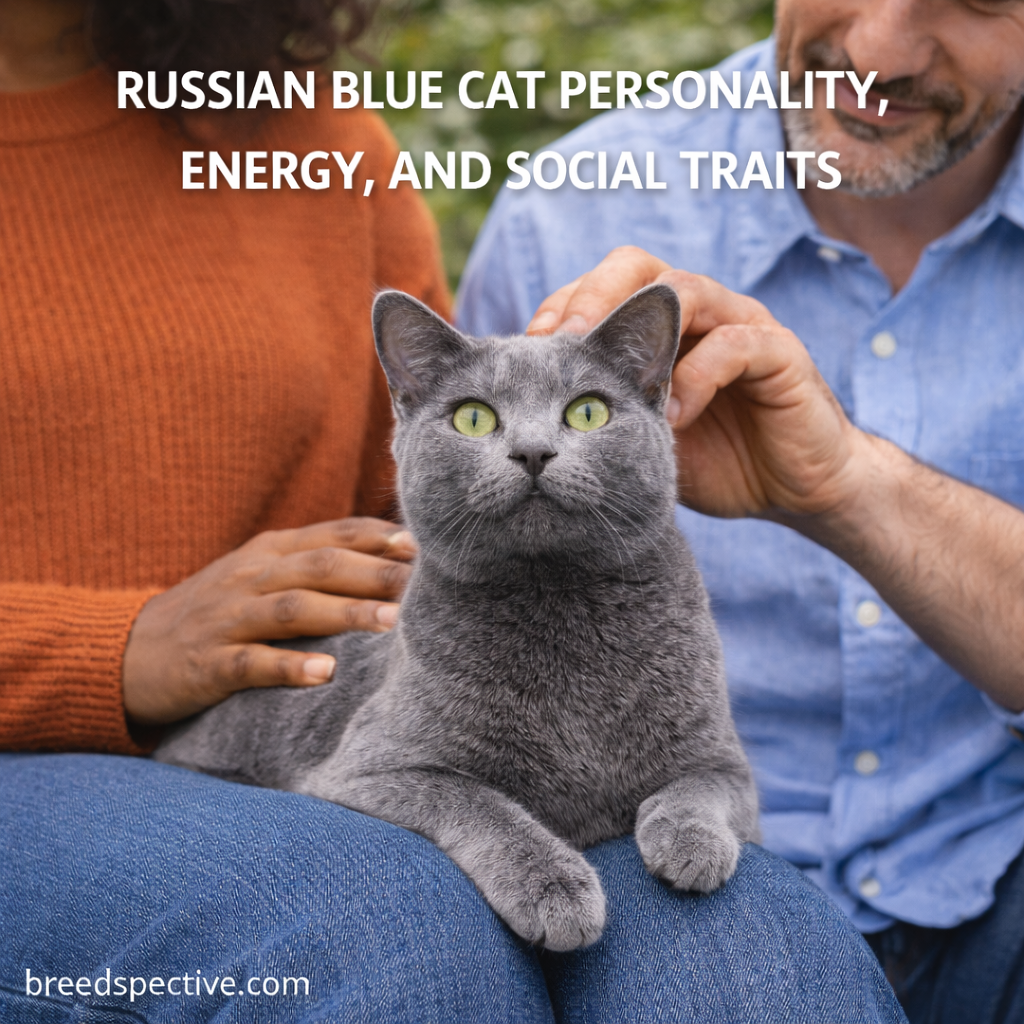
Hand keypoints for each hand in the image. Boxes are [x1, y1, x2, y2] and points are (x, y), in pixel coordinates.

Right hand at [123, 517, 415, 726]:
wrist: (128, 650)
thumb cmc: (217, 611)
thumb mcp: (260, 574)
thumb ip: (315, 564)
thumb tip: (392, 562)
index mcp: (269, 551)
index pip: (333, 534)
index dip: (378, 537)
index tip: (422, 546)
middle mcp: (252, 576)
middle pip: (322, 566)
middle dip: (375, 572)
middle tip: (423, 584)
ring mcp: (228, 618)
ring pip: (293, 609)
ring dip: (345, 613)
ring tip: (391, 622)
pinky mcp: (209, 664)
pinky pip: (253, 663)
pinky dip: (290, 667)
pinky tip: (326, 675)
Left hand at [529, 246, 865, 518]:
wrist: (793, 488)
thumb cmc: (714, 460)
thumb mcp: (643, 438)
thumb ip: (604, 416)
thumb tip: (532, 421)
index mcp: (659, 325)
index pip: (601, 288)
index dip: (562, 308)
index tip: (530, 350)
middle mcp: (698, 311)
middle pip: (636, 267)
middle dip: (590, 298)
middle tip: (560, 345)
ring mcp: (741, 324)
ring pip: (685, 289)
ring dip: (639, 329)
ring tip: (606, 375)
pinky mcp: (779, 352)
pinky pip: (736, 343)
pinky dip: (697, 376)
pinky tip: (674, 417)